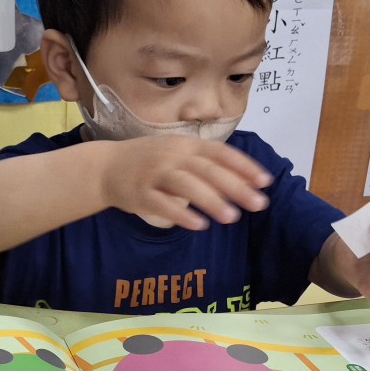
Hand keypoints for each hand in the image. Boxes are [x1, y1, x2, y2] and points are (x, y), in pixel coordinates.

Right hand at [98, 135, 272, 229]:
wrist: (105, 167)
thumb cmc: (149, 162)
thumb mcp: (177, 153)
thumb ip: (205, 164)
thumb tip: (242, 182)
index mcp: (185, 145)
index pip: (220, 153)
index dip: (243, 167)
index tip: (264, 182)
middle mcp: (172, 156)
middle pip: (208, 170)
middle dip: (236, 187)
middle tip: (259, 204)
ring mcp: (154, 174)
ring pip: (187, 186)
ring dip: (212, 201)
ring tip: (232, 217)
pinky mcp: (140, 193)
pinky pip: (163, 204)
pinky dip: (182, 214)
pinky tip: (200, 225)